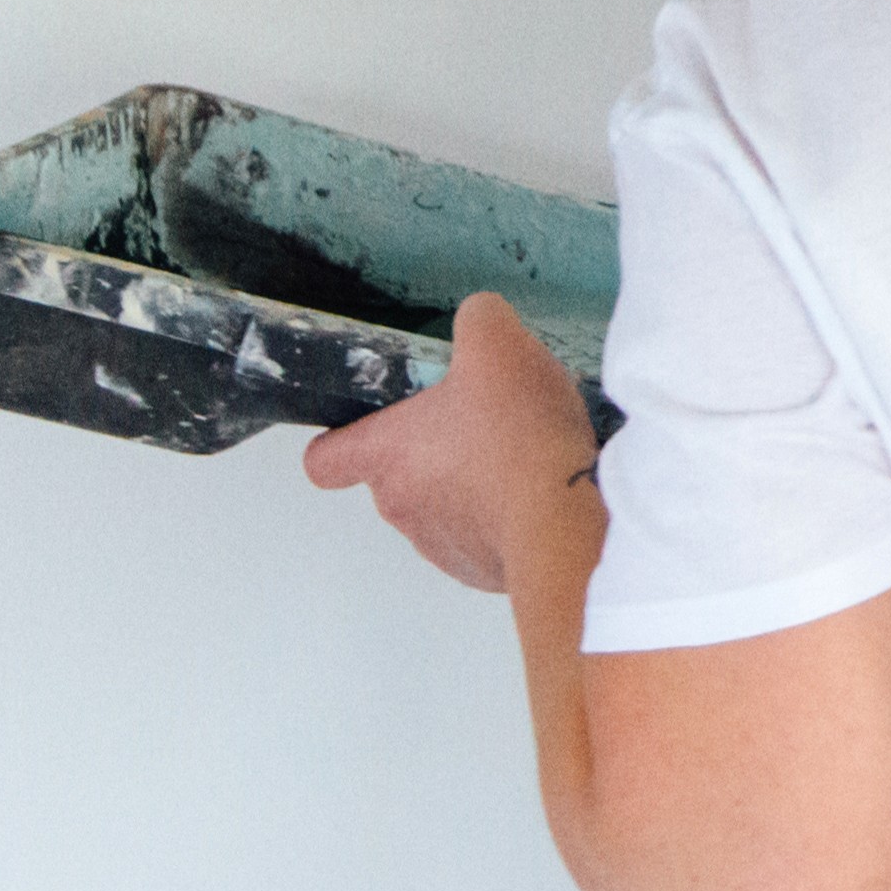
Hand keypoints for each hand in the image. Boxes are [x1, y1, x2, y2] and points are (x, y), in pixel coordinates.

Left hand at [307, 292, 601, 592]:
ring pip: (445, 509)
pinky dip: (509, 517)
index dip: (340, 441)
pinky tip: (543, 490)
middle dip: (436, 450)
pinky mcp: (484, 572)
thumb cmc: (518, 440)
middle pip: (398, 477)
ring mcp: (442, 545)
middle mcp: (403, 506)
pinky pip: (487, 537)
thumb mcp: (497, 344)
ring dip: (475, 485)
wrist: (565, 521)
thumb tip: (481, 318)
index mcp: (388, 453)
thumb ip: (478, 320)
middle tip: (480, 423)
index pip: (326, 459)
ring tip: (524, 456)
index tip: (366, 428)